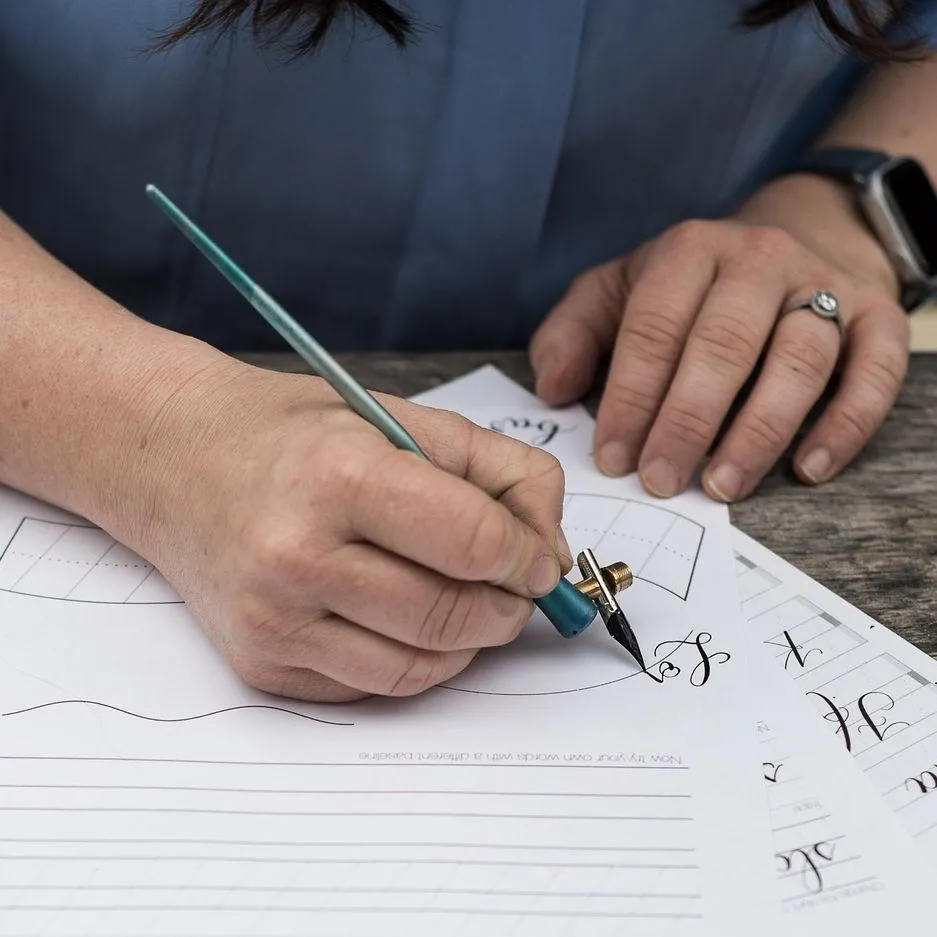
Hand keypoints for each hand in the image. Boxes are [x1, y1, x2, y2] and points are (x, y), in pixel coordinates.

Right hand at [127, 363, 569, 701]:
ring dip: (468, 643)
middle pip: (452, 615)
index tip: (538, 559)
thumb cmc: (297, 435)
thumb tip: (548, 552)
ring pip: (422, 667)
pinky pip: (375, 686)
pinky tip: (406, 618)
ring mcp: (273, 620)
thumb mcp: (402, 418)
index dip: (528, 557)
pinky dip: (415, 660)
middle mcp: (297, 556)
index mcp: (340, 477)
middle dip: (507, 608)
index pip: (474, 542)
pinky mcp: (261, 664)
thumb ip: (498, 471)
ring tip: (465, 601)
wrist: (176, 462)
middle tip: (513, 587)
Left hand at [530, 211, 908, 500]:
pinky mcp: (879, 315)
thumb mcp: (618, 291)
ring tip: (721, 485)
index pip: (654, 329)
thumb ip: (573, 333)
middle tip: (661, 481)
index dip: (631, 398)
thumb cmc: (689, 287)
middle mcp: (759, 260)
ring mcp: (825, 284)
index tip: (614, 459)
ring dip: (759, 431)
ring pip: (799, 359)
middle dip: (687, 421)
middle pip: (724, 344)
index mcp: (688, 252)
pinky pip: (874, 372)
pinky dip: (846, 424)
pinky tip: (808, 469)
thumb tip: (552, 390)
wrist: (792, 237)